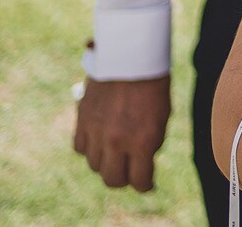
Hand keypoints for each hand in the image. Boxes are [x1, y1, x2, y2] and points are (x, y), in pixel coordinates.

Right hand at [73, 75, 170, 190]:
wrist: (132, 56)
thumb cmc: (153, 86)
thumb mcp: (161, 118)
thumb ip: (149, 143)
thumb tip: (141, 163)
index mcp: (143, 141)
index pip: (140, 181)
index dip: (144, 185)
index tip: (146, 183)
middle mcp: (118, 141)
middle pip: (113, 179)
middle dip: (123, 179)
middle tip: (129, 170)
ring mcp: (97, 131)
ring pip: (95, 166)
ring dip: (106, 162)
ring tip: (115, 151)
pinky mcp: (82, 120)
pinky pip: (80, 148)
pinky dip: (89, 148)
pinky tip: (99, 140)